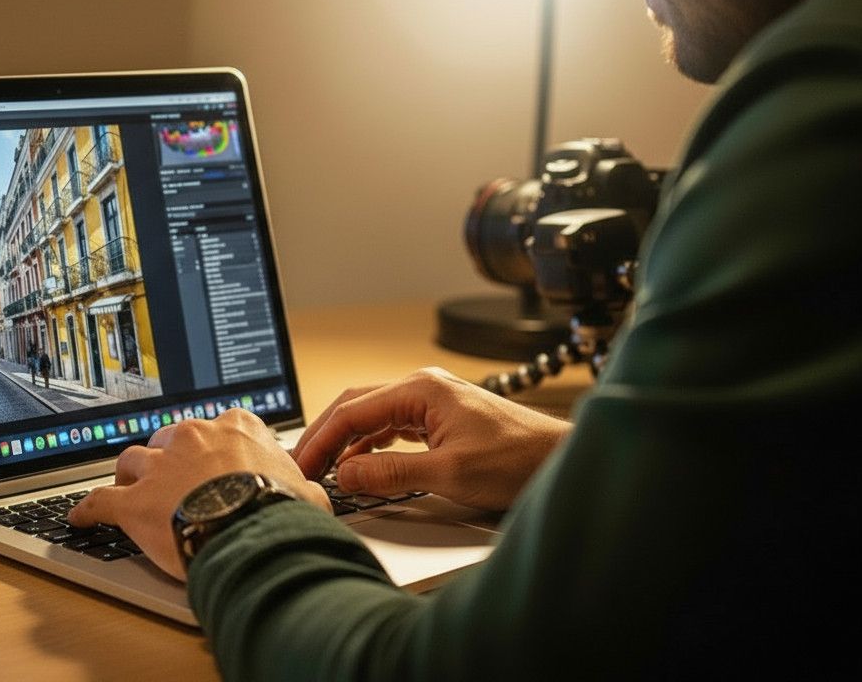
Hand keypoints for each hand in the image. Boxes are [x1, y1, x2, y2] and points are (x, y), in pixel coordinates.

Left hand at [68, 408, 330, 580]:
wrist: (254, 532)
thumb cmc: (283, 511)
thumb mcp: (307, 491)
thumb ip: (301, 485)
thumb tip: (311, 497)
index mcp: (236, 428)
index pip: (220, 426)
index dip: (215, 446)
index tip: (215, 459)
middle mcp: (193, 437)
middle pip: (169, 439)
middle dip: (168, 457)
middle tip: (172, 479)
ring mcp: (160, 467)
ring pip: (132, 460)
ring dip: (129, 475)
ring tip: (127, 488)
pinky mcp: (134, 501)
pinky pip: (100, 501)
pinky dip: (88, 511)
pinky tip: (82, 519)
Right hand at [292, 367, 571, 511]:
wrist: (558, 460)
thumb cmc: (516, 459)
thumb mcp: (448, 473)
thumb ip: (390, 473)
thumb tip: (345, 473)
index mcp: (421, 389)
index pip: (352, 410)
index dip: (321, 440)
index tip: (302, 466)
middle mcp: (423, 387)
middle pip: (357, 406)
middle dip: (326, 436)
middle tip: (303, 467)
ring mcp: (433, 401)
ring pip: (373, 417)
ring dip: (347, 442)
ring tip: (324, 469)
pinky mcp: (441, 418)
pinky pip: (393, 427)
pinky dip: (371, 446)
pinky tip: (361, 465)